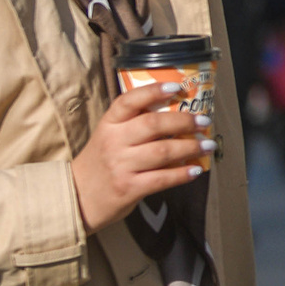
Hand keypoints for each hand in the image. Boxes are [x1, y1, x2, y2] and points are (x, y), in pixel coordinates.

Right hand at [69, 81, 208, 233]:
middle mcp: (113, 142)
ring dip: (190, 147)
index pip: (129, 101)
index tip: (177, 87)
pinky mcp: (128, 188)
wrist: (76, 198)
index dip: (153, 91)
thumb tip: (177, 114)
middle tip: (204, 121)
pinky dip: (182, 173)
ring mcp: (121, 166)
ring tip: (208, 145)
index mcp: (108, 124)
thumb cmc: (100, 163)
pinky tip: (196, 169)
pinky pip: (161, 178)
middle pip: (153, 125)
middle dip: (184, 121)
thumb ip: (133, 125)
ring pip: (162, 151)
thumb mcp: (108, 136)